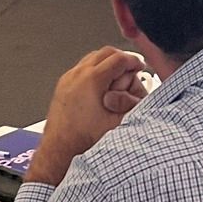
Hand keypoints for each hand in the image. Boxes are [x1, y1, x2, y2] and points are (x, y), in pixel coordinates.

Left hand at [27, 46, 147, 186]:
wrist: (60, 149)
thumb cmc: (84, 139)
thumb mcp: (118, 121)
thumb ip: (133, 103)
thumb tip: (142, 93)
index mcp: (93, 80)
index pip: (119, 59)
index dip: (134, 61)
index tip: (139, 66)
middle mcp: (78, 75)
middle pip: (105, 52)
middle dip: (121, 58)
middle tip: (131, 67)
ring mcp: (68, 78)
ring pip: (92, 57)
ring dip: (106, 62)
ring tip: (117, 75)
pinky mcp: (63, 85)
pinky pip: (81, 68)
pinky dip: (94, 69)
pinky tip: (100, 84)